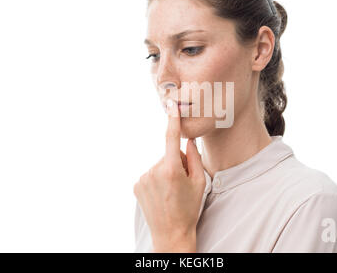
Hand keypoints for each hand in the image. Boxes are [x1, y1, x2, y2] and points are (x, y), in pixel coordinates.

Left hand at [133, 99, 205, 251]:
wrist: (170, 233)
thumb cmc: (189, 208)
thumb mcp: (200, 183)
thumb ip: (195, 158)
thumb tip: (188, 141)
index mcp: (171, 170)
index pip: (171, 138)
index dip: (172, 120)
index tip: (171, 105)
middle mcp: (154, 171)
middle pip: (168, 155)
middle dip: (176, 163)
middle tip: (181, 183)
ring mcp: (143, 178)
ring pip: (159, 165)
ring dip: (166, 172)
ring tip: (170, 191)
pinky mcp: (137, 185)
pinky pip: (150, 174)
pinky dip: (156, 179)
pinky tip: (161, 193)